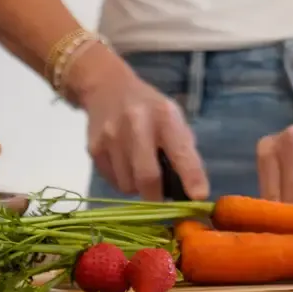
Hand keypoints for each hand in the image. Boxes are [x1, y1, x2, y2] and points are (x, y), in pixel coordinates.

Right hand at [68, 43, 209, 200]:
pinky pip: (113, 182)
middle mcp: (136, 125)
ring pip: (128, 185)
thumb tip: (193, 190)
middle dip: (158, 197)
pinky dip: (124, 181)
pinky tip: (126, 164)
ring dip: (139, 188)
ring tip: (141, 169)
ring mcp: (111, 138)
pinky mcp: (93, 150)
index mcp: (164, 116)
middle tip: (164, 202)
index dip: (191, 176)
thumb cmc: (149, 108)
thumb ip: (183, 150)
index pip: (181, 151)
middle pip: (147, 176)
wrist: (106, 88)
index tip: (199, 197)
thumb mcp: (173, 118)